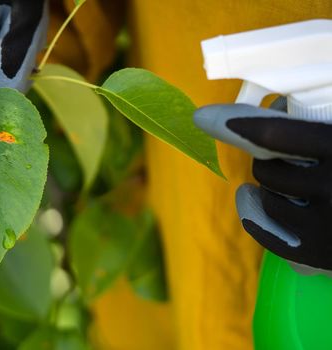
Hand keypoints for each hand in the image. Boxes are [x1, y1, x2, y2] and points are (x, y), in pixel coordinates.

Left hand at [195, 103, 331, 270]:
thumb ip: (325, 121)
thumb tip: (277, 105)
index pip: (277, 132)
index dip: (237, 121)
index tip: (205, 117)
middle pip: (266, 166)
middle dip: (265, 155)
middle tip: (276, 151)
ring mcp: (328, 227)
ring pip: (266, 196)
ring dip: (266, 183)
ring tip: (282, 176)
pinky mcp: (323, 256)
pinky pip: (267, 234)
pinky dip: (253, 215)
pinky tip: (249, 199)